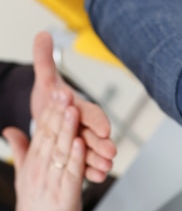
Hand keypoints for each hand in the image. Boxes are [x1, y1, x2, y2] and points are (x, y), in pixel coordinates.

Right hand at [4, 92, 85, 210]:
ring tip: (73, 110)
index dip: (50, 110)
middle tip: (65, 91)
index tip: (56, 90)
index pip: (42, 130)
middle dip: (58, 113)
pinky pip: (71, 174)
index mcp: (33, 161)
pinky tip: (81, 143)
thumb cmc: (35, 202)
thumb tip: (9, 130)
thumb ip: (20, 149)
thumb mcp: (24, 173)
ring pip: (61, 152)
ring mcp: (52, 182)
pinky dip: (76, 159)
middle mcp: (40, 169)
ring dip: (68, 130)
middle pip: (50, 136)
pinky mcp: (65, 196)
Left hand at [30, 31, 115, 182]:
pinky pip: (89, 163)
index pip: (92, 112)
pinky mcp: (82, 155)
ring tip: (105, 167)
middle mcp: (85, 124)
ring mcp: (86, 141)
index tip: (103, 127)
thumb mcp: (46, 81)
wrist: (50, 118)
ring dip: (100, 159)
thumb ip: (44, 60)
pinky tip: (96, 175)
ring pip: (95, 151)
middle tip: (110, 151)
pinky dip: (93, 170)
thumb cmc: (52, 99)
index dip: (97, 120)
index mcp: (79, 107)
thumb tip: (42, 34)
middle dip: (103, 143)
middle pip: (96, 134)